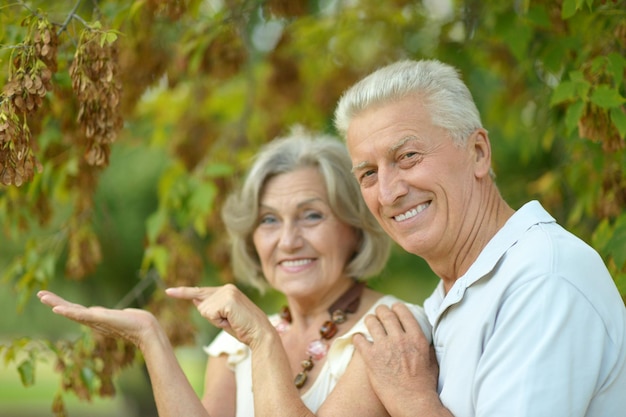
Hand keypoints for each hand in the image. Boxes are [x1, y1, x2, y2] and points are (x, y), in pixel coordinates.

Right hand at [37, 290, 157, 348]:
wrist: (145, 329)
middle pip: (69, 310)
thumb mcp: (117, 316)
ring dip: (57, 304)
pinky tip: (57, 309)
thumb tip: (102, 313)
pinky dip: (69, 312)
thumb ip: (107, 315)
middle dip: (54, 302)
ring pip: (72, 311)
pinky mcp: (100, 318)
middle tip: (39, 294)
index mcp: (95, 319)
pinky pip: (81, 315)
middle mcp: (92, 321)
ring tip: (43, 297)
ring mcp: (95, 320)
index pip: (75, 310)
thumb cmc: (135, 323)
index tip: (50, 298)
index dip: (62, 305)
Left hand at [166, 284, 274, 348]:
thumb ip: (211, 307)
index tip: (168, 291)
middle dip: (212, 318)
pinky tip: (232, 320)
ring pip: (204, 310)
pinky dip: (219, 322)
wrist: (260, 334)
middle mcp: (227, 288)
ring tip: (232, 321)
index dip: (183, 292)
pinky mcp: (227, 300)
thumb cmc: (243, 329)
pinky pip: (210, 314)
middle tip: (231, 322)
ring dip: (216, 321)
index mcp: (227, 290)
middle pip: (201, 305)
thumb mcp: (224, 318)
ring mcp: (227, 292)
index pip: (200, 291)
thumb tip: (195, 300)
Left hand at [353, 303, 440, 415]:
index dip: (396, 307)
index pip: (402, 311)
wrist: (413, 403)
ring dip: (369, 320)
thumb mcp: (432, 361)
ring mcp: (384, 347)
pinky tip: (359, 339)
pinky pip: (359, 339)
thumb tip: (423, 340)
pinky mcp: (370, 358)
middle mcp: (399, 338)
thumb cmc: (424, 386)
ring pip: (371, 322)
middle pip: (385, 314)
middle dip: (380, 311)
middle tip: (378, 313)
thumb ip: (426, 347)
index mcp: (416, 337)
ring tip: (368, 322)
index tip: (392, 308)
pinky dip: (358, 338)